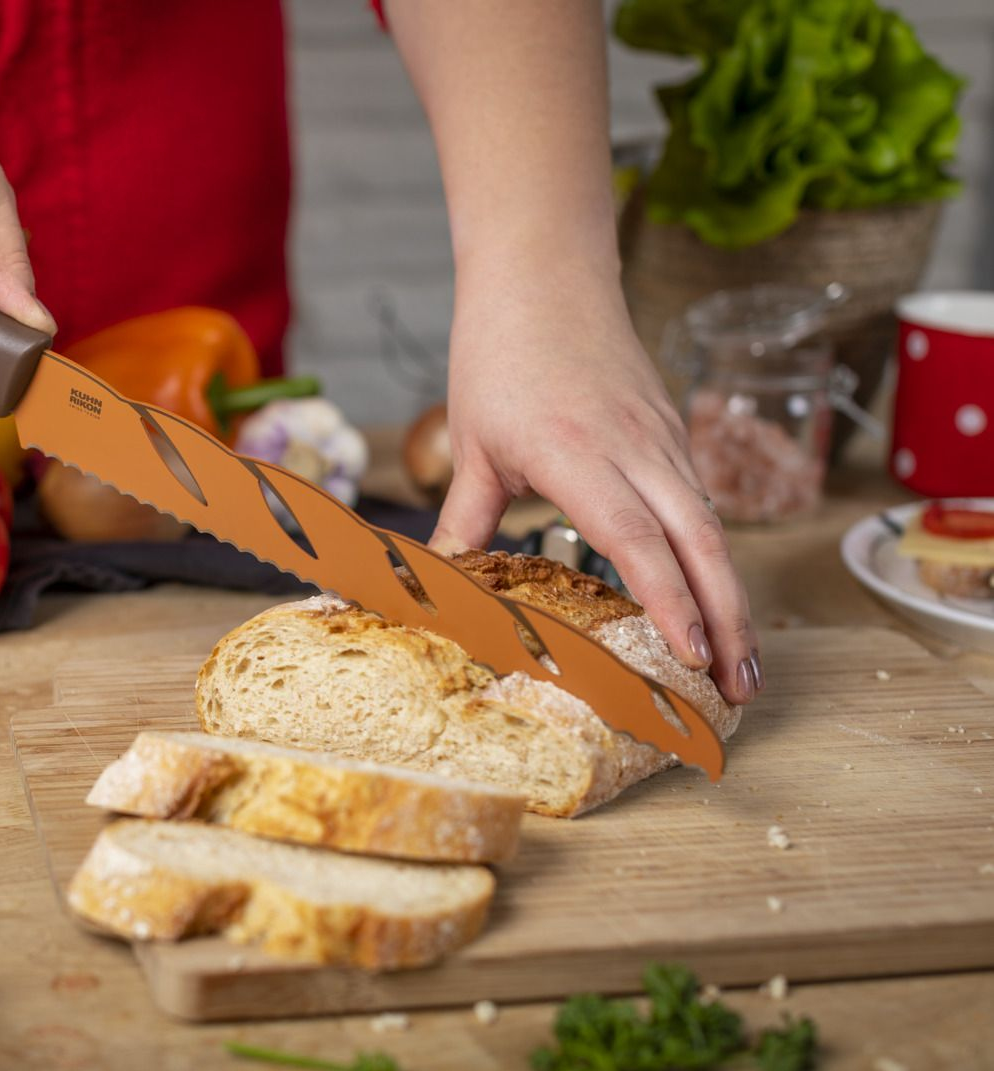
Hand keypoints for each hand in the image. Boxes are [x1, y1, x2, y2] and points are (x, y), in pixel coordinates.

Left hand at [431, 270, 760, 704]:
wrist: (543, 271)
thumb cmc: (498, 353)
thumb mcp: (473, 445)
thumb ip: (466, 521)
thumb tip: (437, 584)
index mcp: (577, 454)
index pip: (638, 539)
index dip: (669, 601)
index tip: (693, 655)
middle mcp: (634, 448)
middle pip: (701, 543)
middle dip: (728, 620)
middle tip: (740, 689)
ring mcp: (662, 438)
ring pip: (712, 526)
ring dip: (733, 595)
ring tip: (742, 664)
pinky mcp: (672, 430)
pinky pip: (702, 501)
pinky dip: (716, 556)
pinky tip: (719, 599)